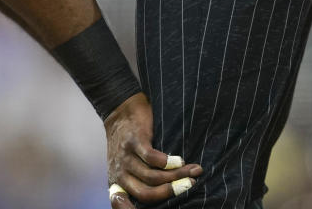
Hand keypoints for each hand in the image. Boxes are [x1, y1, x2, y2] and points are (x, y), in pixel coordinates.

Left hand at [105, 92, 201, 207]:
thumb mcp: (128, 166)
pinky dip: (169, 162)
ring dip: (177, 176)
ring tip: (193, 172)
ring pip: (153, 176)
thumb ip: (140, 181)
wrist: (120, 111)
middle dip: (171, 192)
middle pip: (146, 193)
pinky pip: (152, 158)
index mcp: (118, 182)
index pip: (122, 203)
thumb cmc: (131, 143)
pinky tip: (180, 161)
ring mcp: (125, 157)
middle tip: (191, 186)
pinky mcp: (133, 142)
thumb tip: (168, 193)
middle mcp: (119, 173)